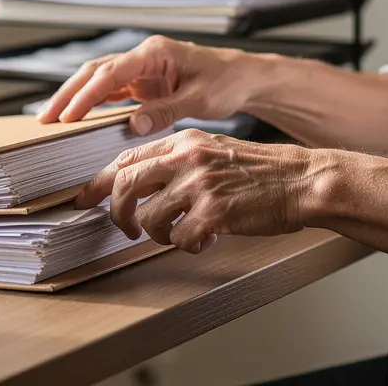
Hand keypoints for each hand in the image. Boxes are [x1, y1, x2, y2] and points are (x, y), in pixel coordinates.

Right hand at [36, 35, 258, 135]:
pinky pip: (110, 91)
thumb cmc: (226, 82)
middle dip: (68, 93)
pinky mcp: (143, 82)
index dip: (86, 95)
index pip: (111, 73)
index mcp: (155, 52)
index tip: (67, 115)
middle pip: (94, 71)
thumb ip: (166, 111)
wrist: (242, 77)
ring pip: (97, 80)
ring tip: (51, 118)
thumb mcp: (199, 99)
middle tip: (45, 117)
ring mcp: (141, 69)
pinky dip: (91, 102)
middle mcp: (143, 56)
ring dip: (74, 97)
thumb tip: (133, 125)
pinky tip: (75, 117)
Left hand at [77, 129, 318, 253]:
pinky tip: (207, 239)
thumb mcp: (212, 151)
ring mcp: (200, 184)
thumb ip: (176, 161)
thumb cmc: (260, 172)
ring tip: (182, 234)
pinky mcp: (215, 211)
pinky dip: (189, 245)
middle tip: (126, 229)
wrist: (302, 180)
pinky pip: (181, 238)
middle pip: (124, 185)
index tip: (84, 199)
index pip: (125, 159)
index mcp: (183, 141)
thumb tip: (137, 184)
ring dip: (160, 235)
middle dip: (117, 213)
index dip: (99, 182)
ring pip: (149, 218)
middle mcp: (186, 158)